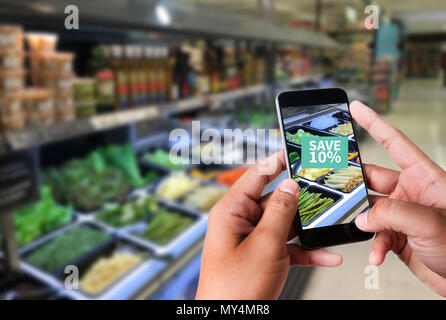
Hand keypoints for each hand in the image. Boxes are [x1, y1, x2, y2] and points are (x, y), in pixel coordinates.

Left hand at [195, 150, 342, 299]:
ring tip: (329, 224)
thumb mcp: (264, 244)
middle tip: (324, 192)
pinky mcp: (263, 257)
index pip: (255, 175)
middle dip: (300, 200)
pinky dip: (306, 251)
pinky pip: (287, 247)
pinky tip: (327, 255)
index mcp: (231, 211)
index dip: (276, 162)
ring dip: (306, 228)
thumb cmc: (235, 288)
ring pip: (284, 224)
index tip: (296, 153)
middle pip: (274, 200)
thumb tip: (290, 185)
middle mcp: (240, 222)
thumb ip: (280, 212)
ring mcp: (252, 240)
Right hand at [351, 101, 445, 296]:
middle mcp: (411, 193)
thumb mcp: (429, 223)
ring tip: (362, 229)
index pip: (394, 143)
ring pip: (369, 210)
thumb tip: (362, 216)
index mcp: (424, 177)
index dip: (375, 123)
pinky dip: (372, 245)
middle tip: (340, 191)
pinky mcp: (398, 236)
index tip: (358, 109)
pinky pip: (375, 235)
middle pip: (372, 179)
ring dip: (363, 223)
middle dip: (356, 187)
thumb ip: (392, 214)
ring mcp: (402, 215)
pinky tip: (376, 253)